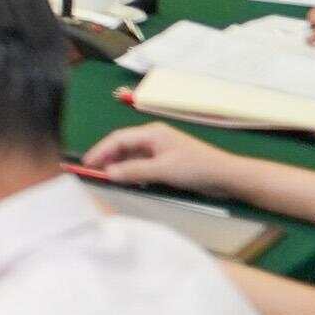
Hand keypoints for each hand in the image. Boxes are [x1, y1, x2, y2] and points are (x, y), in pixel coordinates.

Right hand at [82, 122, 231, 194]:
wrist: (228, 176)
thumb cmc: (196, 168)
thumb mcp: (163, 170)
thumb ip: (134, 171)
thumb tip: (108, 173)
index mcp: (152, 133)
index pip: (118, 139)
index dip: (100, 151)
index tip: (86, 164)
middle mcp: (154, 138)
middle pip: (123, 146)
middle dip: (107, 158)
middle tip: (93, 173)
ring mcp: (161, 150)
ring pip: (132, 156)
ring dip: (120, 166)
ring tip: (107, 178)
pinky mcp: (168, 162)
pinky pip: (143, 164)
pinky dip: (133, 171)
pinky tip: (128, 180)